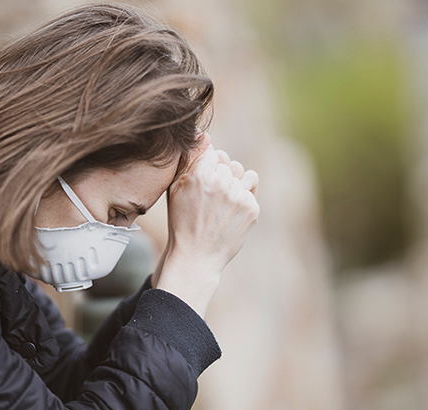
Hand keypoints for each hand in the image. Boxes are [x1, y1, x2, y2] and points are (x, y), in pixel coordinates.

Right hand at [155, 133, 259, 316]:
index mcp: (200, 175)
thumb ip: (189, 159)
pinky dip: (243, 198)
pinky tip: (229, 213)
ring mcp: (239, 196)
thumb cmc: (182, 222)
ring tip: (221, 204)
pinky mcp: (252, 209)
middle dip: (220, 176)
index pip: (212, 152)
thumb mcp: (175, 189)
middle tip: (209, 199)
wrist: (196, 257)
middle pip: (228, 163)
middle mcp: (221, 183)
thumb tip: (205, 135)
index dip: (206, 168)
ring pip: (242, 174)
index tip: (201, 185)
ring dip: (235, 183)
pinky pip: (251, 188)